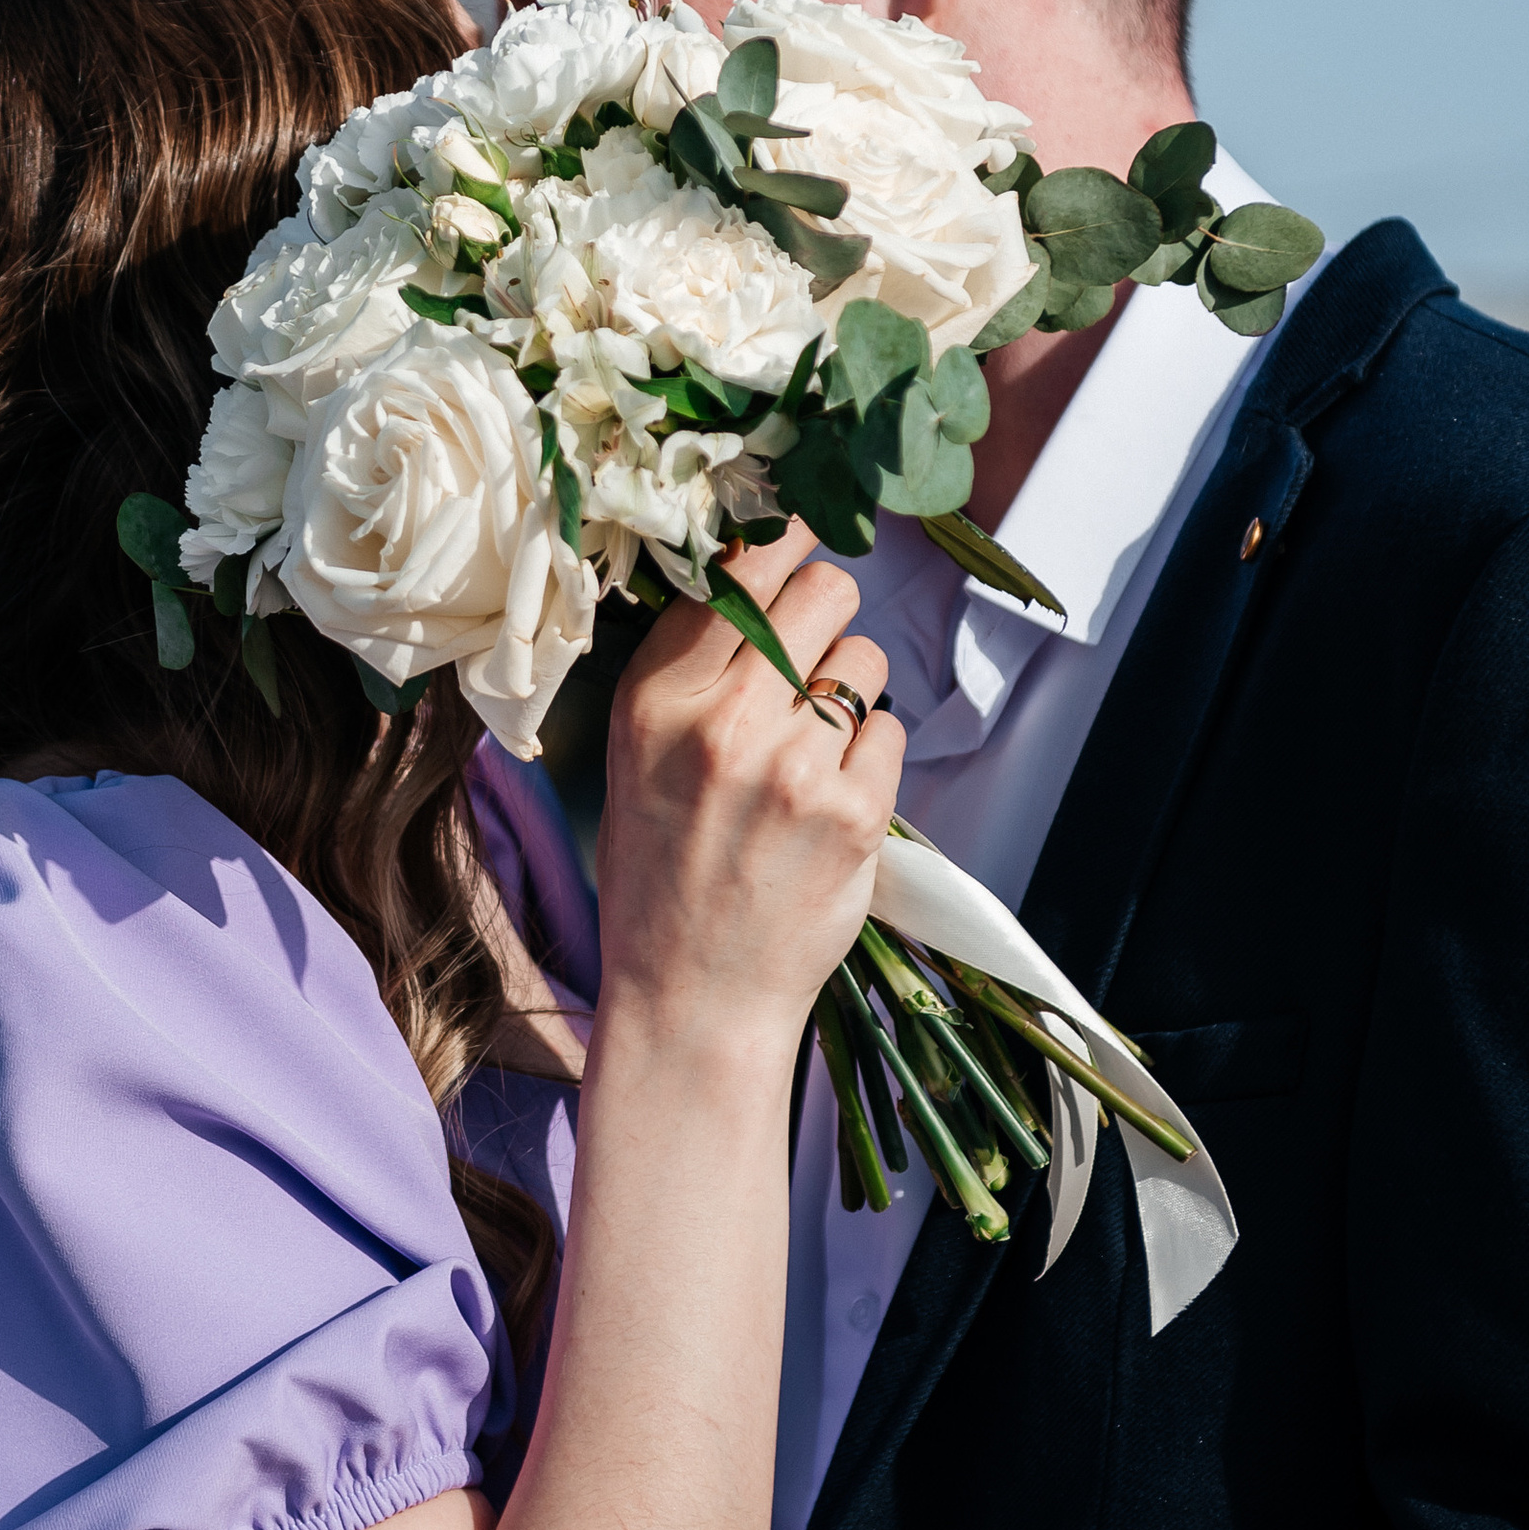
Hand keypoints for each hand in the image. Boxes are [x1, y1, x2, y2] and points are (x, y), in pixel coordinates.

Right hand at [597, 517, 899, 1044]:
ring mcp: (793, 766)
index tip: (799, 533)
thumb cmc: (662, 870)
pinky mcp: (853, 813)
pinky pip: (890, 729)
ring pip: (866, 656)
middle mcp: (722, 720)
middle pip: (823, 588)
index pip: (739, 563)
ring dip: (853, 686)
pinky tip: (834, 794)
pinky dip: (872, 754)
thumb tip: (754, 563)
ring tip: (812, 745)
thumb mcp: (638, 752)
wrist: (691, 996)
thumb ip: (690, 662)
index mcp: (656, 697)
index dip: (784, 536)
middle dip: (830, 607)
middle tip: (815, 648)